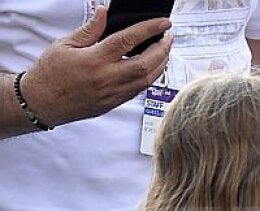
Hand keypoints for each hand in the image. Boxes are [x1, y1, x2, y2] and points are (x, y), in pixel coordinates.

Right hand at [19, 5, 172, 127]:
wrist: (43, 102)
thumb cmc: (51, 73)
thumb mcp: (65, 44)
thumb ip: (89, 29)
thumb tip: (104, 12)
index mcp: (94, 60)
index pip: (128, 41)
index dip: (149, 30)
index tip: (164, 23)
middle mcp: (107, 78)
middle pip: (145, 64)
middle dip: (163, 49)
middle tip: (169, 37)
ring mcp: (113, 93)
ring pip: (147, 79)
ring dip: (161, 64)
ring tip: (165, 50)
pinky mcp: (115, 103)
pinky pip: (139, 90)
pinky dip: (150, 77)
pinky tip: (153, 67)